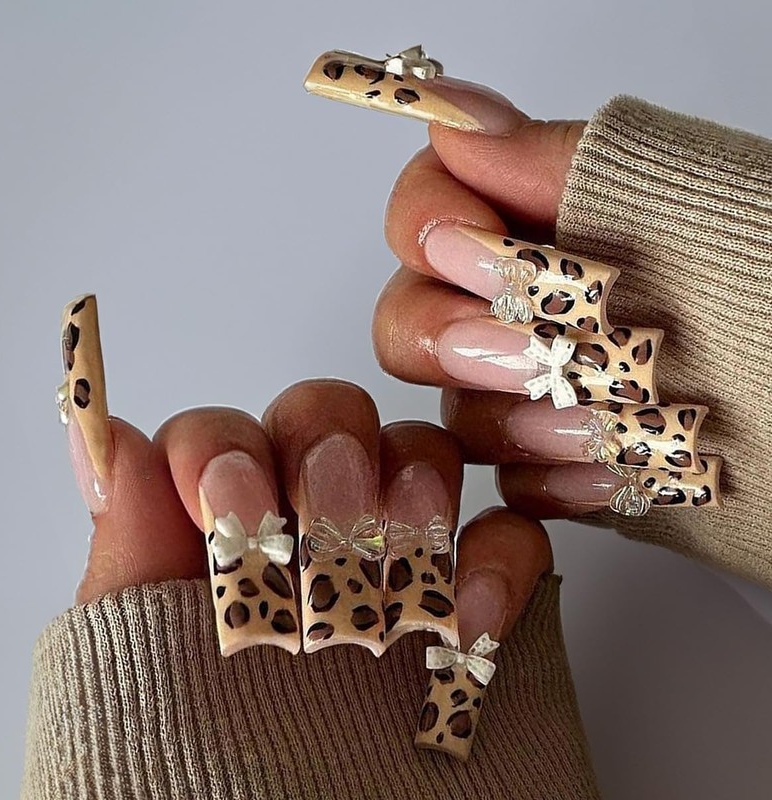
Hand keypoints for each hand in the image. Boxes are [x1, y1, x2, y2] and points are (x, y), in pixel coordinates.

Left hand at [75, 379, 550, 661]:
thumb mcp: (135, 692)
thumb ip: (124, 566)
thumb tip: (105, 438)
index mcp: (218, 559)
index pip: (219, 440)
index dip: (221, 449)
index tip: (224, 510)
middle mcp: (308, 550)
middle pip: (324, 422)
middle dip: (323, 452)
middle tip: (324, 527)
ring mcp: (399, 571)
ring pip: (419, 455)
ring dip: (412, 481)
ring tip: (396, 557)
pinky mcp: (479, 610)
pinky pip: (511, 537)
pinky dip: (498, 560)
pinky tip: (469, 620)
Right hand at [375, 100, 627, 518]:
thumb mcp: (683, 205)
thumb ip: (559, 164)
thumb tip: (453, 115)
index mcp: (546, 229)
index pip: (427, 211)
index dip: (427, 223)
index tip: (480, 241)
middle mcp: (524, 311)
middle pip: (409, 321)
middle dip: (451, 336)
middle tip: (529, 348)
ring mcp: (535, 394)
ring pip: (458, 411)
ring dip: (519, 414)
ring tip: (605, 416)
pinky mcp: (558, 465)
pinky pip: (509, 484)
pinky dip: (553, 478)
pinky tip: (612, 463)